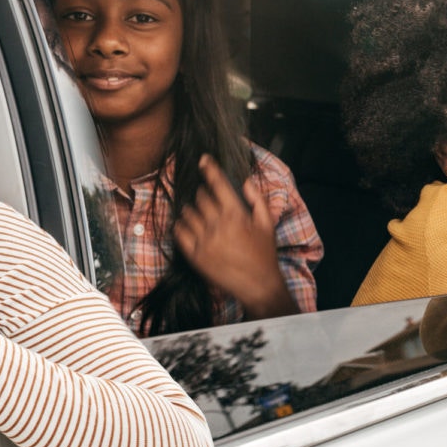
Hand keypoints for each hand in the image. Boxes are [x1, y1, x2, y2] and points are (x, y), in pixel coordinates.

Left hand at [173, 154, 294, 318]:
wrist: (258, 285)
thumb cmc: (264, 254)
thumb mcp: (267, 223)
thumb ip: (257, 199)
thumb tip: (244, 181)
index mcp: (236, 214)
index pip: (217, 184)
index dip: (209, 168)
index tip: (203, 160)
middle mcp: (217, 225)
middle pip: (200, 197)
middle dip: (204, 194)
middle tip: (209, 199)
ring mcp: (204, 241)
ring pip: (188, 213)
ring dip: (192, 210)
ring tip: (201, 215)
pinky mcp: (195, 256)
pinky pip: (179, 233)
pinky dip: (181, 226)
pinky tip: (190, 227)